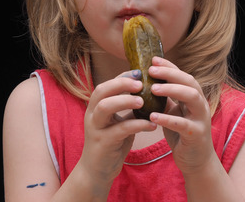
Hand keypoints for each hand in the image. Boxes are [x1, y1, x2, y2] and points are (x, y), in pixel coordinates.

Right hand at [78, 70, 156, 188]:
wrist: (97, 171)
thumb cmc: (111, 142)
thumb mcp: (117, 121)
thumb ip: (126, 107)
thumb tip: (147, 90)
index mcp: (95, 107)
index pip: (106, 84)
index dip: (122, 77)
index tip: (139, 72)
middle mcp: (92, 114)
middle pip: (101, 91)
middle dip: (121, 84)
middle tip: (141, 84)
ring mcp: (95, 128)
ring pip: (105, 107)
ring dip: (125, 101)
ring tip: (143, 102)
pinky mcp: (103, 143)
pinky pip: (120, 129)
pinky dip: (138, 125)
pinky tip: (152, 125)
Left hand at [148, 57, 215, 176]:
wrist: (196, 161)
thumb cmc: (182, 133)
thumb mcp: (173, 111)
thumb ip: (165, 97)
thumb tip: (146, 82)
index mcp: (194, 97)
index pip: (183, 75)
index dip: (169, 66)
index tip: (152, 59)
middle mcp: (200, 104)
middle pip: (190, 81)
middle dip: (170, 74)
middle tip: (151, 71)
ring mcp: (201, 118)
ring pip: (192, 97)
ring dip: (172, 90)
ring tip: (152, 89)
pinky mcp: (196, 134)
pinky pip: (183, 123)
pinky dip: (167, 119)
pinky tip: (152, 116)